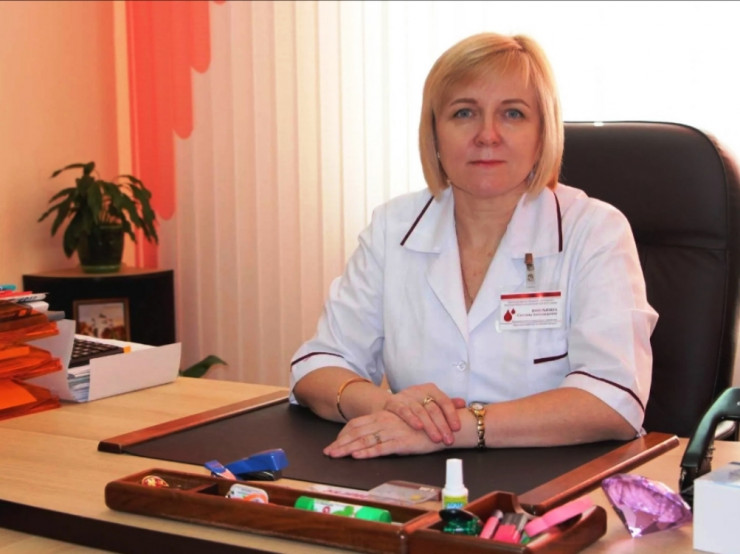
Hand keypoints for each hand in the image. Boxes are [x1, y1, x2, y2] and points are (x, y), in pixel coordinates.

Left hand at [323, 409, 447, 457]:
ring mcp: (392, 432)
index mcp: (383, 416)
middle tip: (328, 452)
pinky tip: (356, 456)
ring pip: (365, 440)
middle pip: (356, 432)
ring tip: (335, 455)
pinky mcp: (401, 443)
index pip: (357, 424)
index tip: (334, 443)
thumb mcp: (399, 422)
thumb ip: (385, 425)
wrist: (442, 424)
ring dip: (348, 449)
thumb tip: (371, 433)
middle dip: (340, 443)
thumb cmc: (421, 424)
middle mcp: (384, 422)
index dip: (343, 434)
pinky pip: (381, 448)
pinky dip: (367, 452)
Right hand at [382, 384, 465, 444]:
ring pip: (420, 411)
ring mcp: (406, 397)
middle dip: (442, 425)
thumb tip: (463, 404)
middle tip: (449, 440)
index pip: (444, 401)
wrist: (390, 402)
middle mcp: (419, 391)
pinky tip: (418, 427)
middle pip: (433, 408)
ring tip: (437, 439)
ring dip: (429, 426)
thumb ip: (447, 403)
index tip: (457, 428)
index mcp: (431, 389)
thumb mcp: (431, 400)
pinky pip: (403, 411)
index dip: (452, 415)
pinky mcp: (394, 403)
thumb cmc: (415, 403)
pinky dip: (411, 419)